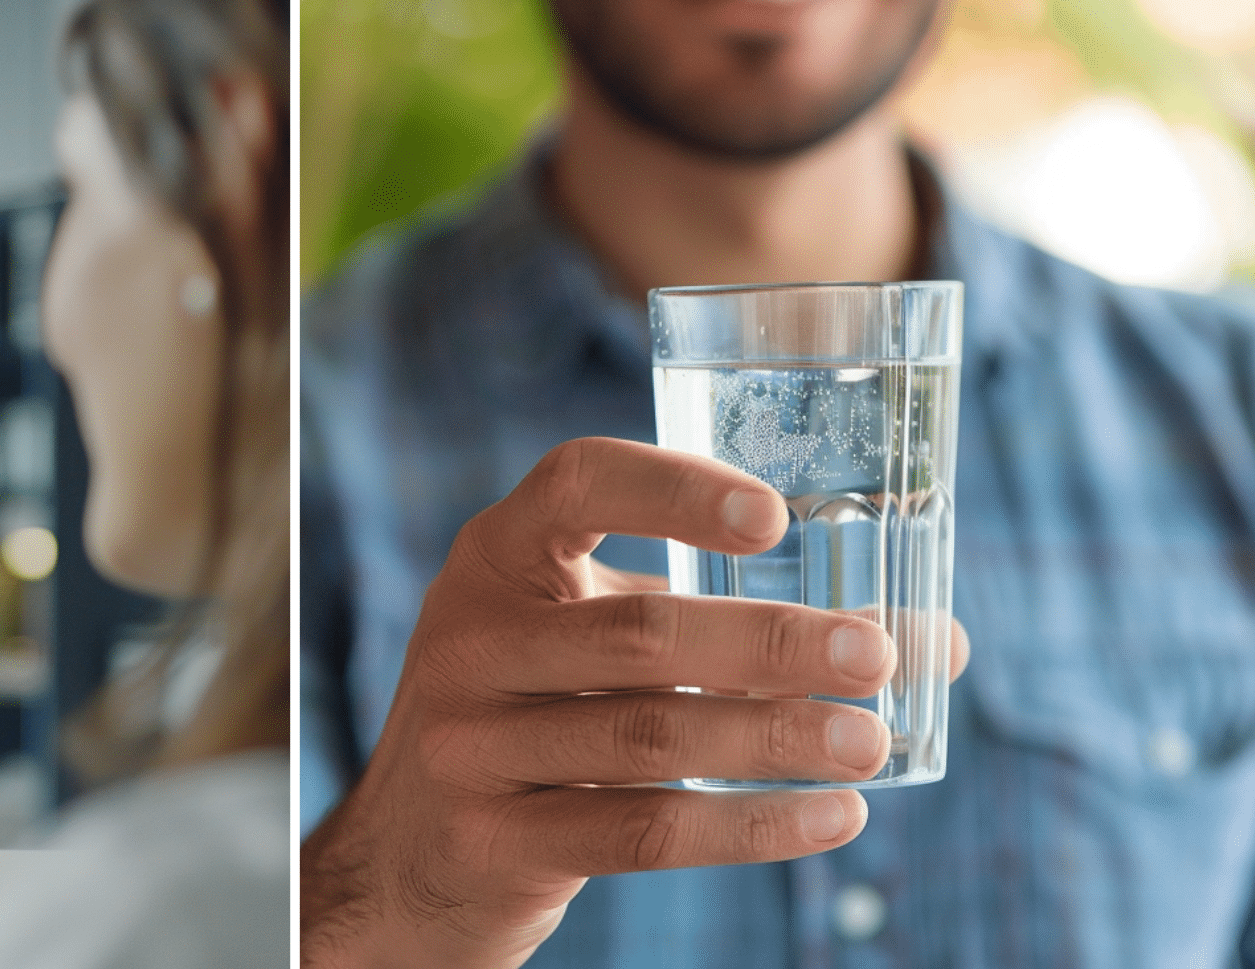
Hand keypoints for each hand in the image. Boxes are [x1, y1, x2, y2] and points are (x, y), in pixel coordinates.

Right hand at [300, 437, 969, 968]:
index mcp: (494, 560)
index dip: (673, 490)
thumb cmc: (535, 717)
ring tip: (869, 740)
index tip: (775, 516)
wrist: (408, 852)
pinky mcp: (492, 842)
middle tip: (875, 654)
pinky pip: (640, 831)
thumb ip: (722, 626)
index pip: (573, 487)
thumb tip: (929, 637)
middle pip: (636, 631)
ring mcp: (469, 744)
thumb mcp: (584, 644)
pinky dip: (749, 826)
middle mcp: (468, 639)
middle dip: (769, 642)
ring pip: (648, 735)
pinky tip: (832, 817)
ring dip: (775, 736)